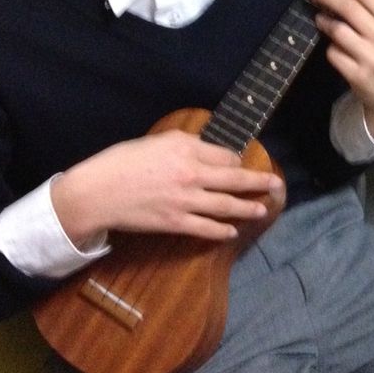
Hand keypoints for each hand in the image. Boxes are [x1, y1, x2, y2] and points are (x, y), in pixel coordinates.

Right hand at [51, 129, 284, 248]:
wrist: (98, 192)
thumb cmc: (122, 161)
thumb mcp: (156, 140)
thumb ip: (185, 144)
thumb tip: (206, 150)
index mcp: (186, 149)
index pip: (223, 155)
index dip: (234, 160)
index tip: (240, 163)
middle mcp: (191, 174)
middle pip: (233, 178)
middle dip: (257, 182)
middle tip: (276, 183)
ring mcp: (185, 201)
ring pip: (225, 205)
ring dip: (246, 208)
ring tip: (262, 208)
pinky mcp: (175, 222)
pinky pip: (205, 228)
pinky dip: (221, 231)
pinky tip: (231, 232)